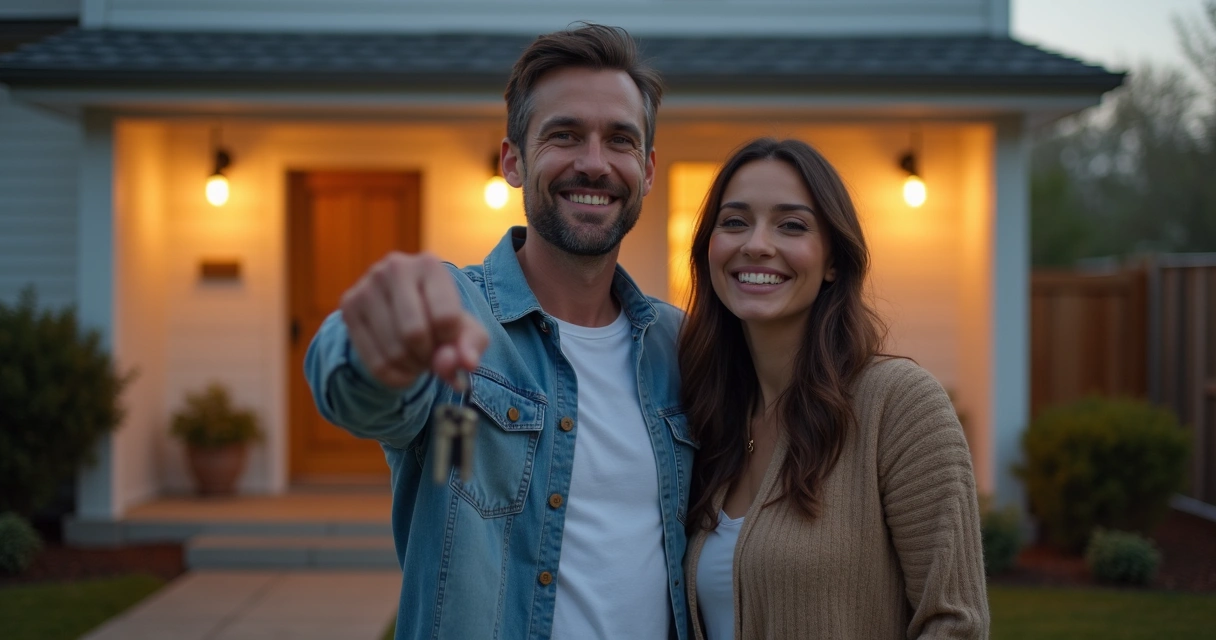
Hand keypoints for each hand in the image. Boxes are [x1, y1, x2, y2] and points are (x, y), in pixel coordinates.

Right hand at [339, 252, 488, 389]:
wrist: (402, 308)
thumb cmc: (441, 317)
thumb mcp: (466, 329)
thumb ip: (471, 345)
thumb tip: (465, 365)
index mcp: (430, 265)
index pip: (446, 318)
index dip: (451, 343)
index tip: (449, 342)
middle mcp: (394, 267)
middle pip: (414, 334)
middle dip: (428, 357)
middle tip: (431, 357)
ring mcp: (366, 285)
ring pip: (392, 350)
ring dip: (411, 368)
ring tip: (417, 360)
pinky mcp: (348, 306)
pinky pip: (372, 361)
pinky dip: (393, 376)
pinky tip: (401, 368)